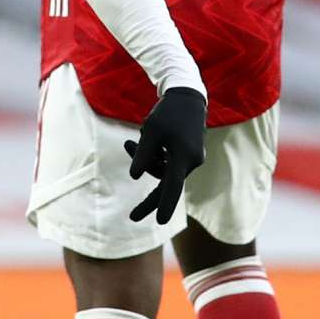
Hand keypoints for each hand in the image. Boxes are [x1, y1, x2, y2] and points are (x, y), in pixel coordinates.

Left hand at [124, 86, 207, 223]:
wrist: (187, 97)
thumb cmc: (168, 113)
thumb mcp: (151, 132)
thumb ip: (142, 155)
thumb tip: (135, 176)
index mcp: (183, 157)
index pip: (172, 186)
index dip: (164, 204)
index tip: (161, 222)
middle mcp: (190, 162)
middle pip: (167, 186)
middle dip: (149, 200)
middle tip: (132, 217)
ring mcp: (190, 159)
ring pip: (162, 171)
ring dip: (144, 161)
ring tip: (128, 142)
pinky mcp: (186, 154)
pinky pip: (166, 163)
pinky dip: (153, 156)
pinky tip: (141, 140)